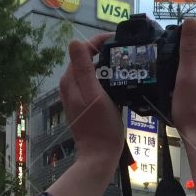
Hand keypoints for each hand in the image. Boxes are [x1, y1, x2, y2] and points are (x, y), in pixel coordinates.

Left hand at [58, 33, 125, 171]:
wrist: (99, 155)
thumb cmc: (101, 126)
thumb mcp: (94, 95)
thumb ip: (83, 68)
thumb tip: (75, 41)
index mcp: (70, 79)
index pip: (83, 49)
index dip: (100, 41)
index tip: (119, 41)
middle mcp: (69, 84)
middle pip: (85, 58)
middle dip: (103, 52)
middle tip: (125, 53)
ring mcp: (75, 94)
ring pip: (90, 70)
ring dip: (105, 65)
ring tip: (124, 65)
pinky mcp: (83, 103)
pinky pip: (93, 83)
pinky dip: (104, 79)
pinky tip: (117, 83)